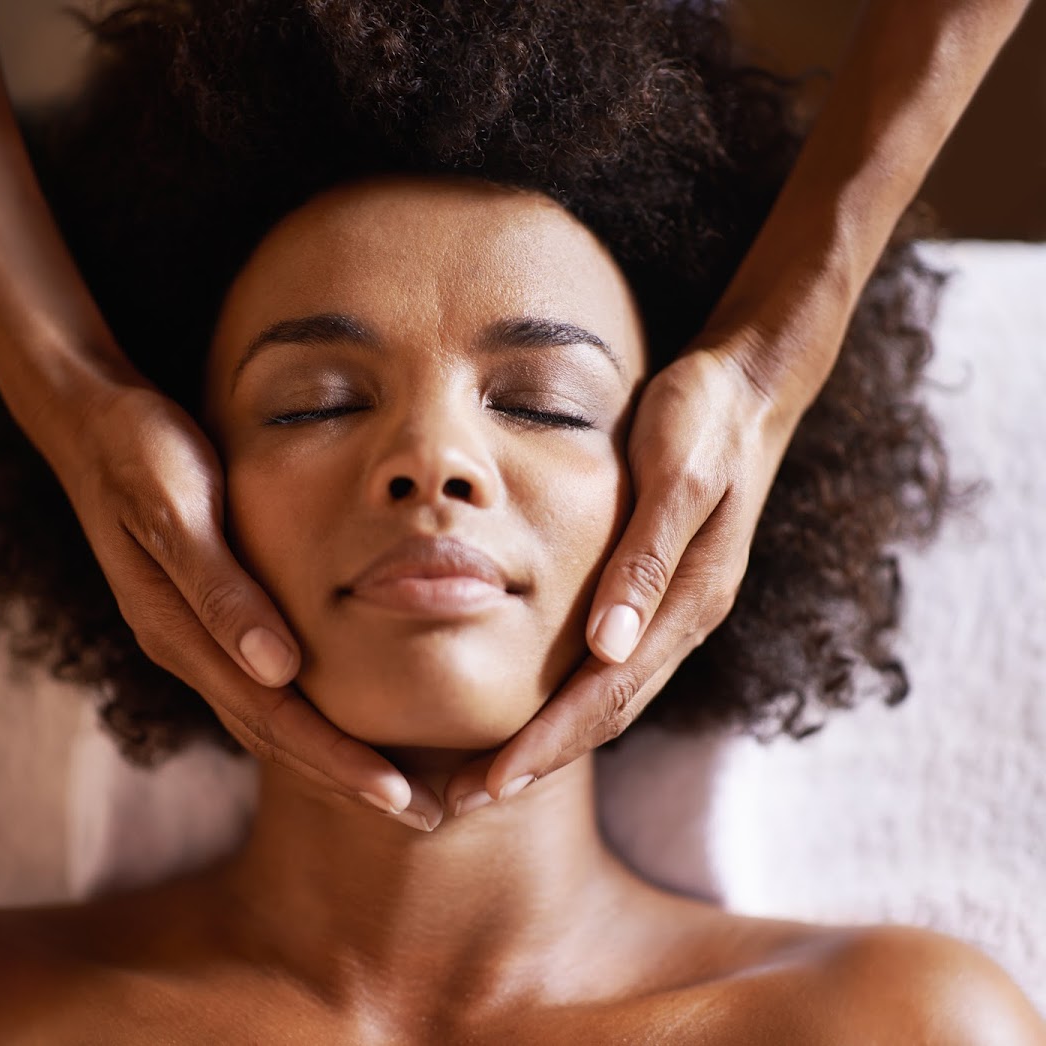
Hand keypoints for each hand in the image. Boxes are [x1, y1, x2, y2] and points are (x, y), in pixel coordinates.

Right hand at [47, 378, 440, 828]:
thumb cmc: (139, 451)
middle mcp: (187, 648)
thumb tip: (277, 670)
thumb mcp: (175, 506)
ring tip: (399, 789)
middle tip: (427, 816)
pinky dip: (310, 715)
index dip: (337, 762)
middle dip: (348, 780)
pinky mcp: (205, 616)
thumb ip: (220, 588)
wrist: (89, 419)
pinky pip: (262, 685)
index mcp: (181, 632)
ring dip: (332, 758)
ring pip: (270, 718)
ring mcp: (193, 637)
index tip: (399, 798)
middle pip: (275, 736)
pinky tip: (343, 722)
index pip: (274, 719)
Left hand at [444, 345, 799, 812]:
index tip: (491, 783)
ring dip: (551, 740)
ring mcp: (675, 610)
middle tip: (465, 800)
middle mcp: (684, 619)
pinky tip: (531, 705)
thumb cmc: (703, 417)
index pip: (610, 694)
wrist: (748, 384)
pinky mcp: (661, 591)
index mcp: (690, 601)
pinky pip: (612, 664)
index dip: (549, 743)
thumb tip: (608, 647)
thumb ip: (647, 559)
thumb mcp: (676, 474)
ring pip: (610, 696)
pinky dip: (568, 698)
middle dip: (538, 759)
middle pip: (607, 713)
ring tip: (486, 772)